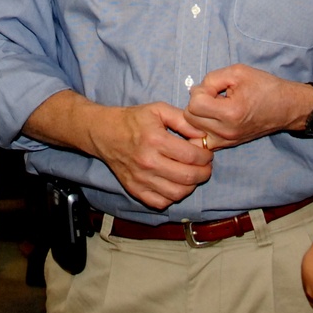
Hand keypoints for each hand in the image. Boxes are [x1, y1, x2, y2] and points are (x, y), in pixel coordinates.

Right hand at [89, 101, 212, 210]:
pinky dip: (173, 197)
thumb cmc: (134, 120)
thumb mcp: (160, 110)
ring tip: (194, 175)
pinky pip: (160, 202)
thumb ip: (183, 120)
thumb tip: (203, 135)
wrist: (105, 133)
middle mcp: (148, 162)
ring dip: (192, 186)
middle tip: (206, 166)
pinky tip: (176, 184)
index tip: (208, 153)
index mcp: (155, 140)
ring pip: (176, 193)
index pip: (191, 156)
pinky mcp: (134, 190)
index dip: (206, 156)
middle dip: (204, 172)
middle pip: (187, 177)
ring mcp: (140, 179)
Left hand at [184, 64, 309, 147]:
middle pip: (189, 118)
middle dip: (197, 103)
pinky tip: (211, 119)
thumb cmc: (265, 87)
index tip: (215, 88)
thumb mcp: (239, 72)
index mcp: (231, 112)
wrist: (286, 107)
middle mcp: (226, 131)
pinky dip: (200, 130)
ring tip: (214, 107)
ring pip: (192, 130)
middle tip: (215, 96)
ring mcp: (225, 141)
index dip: (201, 90)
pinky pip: (200, 142)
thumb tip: (194, 91)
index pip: (194, 104)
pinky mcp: (226, 145)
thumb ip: (212, 79)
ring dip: (198, 116)